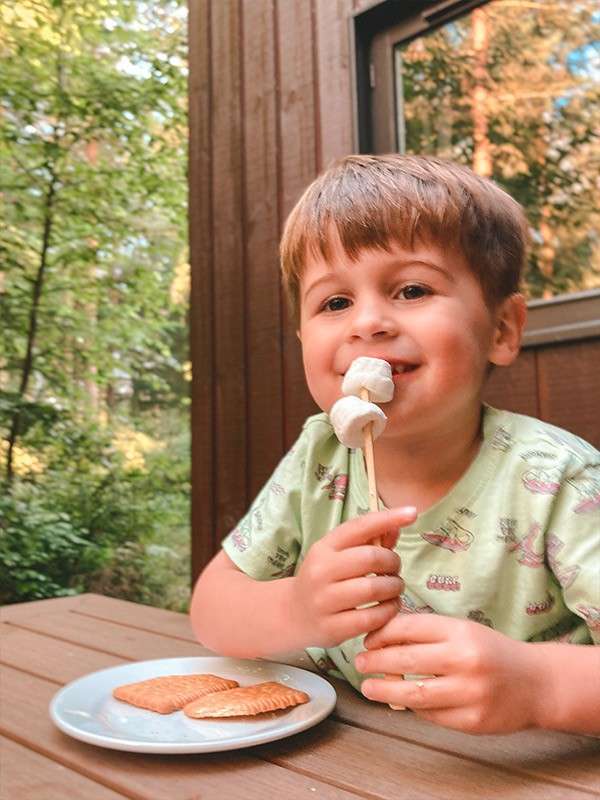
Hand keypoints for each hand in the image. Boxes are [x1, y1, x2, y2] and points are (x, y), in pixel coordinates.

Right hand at [290, 507, 416, 648]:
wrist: (292, 614)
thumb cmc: (324, 579)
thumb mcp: (338, 555)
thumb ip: (368, 541)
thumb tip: (397, 525)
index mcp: (324, 547)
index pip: (359, 526)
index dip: (388, 518)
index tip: (412, 512)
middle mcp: (321, 571)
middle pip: (371, 558)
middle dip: (393, 562)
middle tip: (394, 569)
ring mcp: (325, 601)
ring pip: (374, 589)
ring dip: (394, 588)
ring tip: (394, 589)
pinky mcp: (332, 628)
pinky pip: (372, 618)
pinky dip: (389, 611)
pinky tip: (389, 607)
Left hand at [355, 614, 543, 733]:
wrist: (536, 683)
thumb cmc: (490, 652)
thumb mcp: (462, 630)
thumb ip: (426, 634)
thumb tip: (380, 638)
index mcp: (460, 631)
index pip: (407, 628)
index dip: (381, 633)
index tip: (367, 640)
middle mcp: (464, 660)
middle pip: (405, 660)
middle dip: (375, 661)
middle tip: (359, 663)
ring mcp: (469, 693)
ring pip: (413, 693)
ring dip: (384, 691)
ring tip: (368, 687)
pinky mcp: (472, 721)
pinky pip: (431, 715)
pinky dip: (413, 708)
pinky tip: (403, 702)